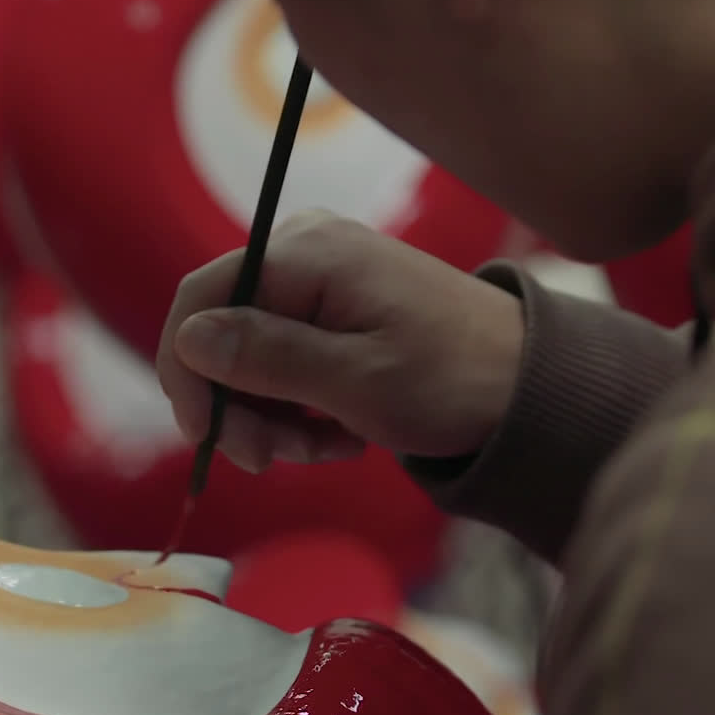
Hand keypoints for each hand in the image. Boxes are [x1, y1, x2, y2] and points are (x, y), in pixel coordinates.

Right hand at [156, 209, 524, 473]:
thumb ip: (267, 359)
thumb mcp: (354, 382)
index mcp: (305, 253)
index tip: (204, 438)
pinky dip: (301, 409)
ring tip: (326, 448)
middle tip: (274, 461)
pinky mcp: (334, 311)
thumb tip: (189, 339)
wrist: (527, 384)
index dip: (187, 372)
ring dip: (273, 418)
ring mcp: (318, 281)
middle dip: (239, 407)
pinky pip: (285, 363)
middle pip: (221, 333)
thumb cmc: (453, 379)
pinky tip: (340, 433)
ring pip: (250, 359)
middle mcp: (303, 252)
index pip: (199, 299)